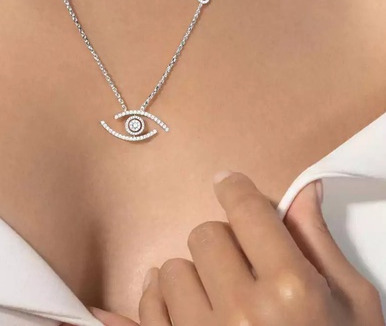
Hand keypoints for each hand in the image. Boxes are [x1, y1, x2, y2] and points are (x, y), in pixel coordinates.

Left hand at [89, 170, 384, 325]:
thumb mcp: (352, 307)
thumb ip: (319, 245)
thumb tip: (304, 191)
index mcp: (290, 291)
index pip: (245, 210)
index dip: (236, 190)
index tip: (230, 185)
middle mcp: (242, 313)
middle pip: (206, 235)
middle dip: (225, 244)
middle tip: (246, 268)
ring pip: (171, 270)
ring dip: (195, 279)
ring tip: (223, 304)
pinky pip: (147, 310)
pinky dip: (161, 306)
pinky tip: (182, 309)